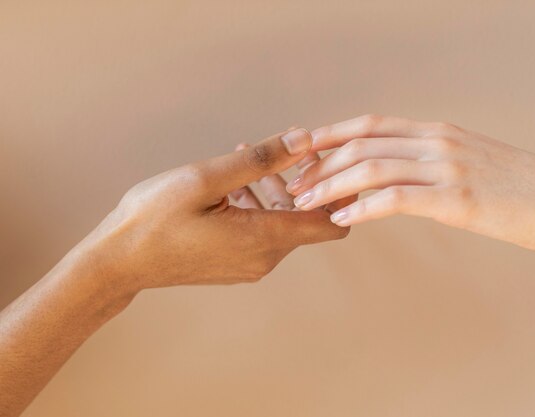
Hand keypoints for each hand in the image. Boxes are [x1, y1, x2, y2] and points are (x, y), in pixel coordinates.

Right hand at [78, 127, 348, 295]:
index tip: (327, 163)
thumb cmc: (155, 218)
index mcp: (265, 238)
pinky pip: (262, 233)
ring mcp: (251, 265)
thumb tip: (304, 140)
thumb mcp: (207, 178)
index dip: (338, 190)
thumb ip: (261, 160)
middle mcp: (265, 258)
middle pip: (306, 219)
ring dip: (273, 190)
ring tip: (247, 158)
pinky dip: (257, 206)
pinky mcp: (236, 265)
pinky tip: (232, 184)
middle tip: (282, 150)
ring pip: (282, 223)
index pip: (330, 221)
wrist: (118, 261)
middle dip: (301, 182)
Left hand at [287, 115, 534, 256]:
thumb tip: (397, 173)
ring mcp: (444, 167)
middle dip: (319, 163)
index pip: (369, 123)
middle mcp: (436, 141)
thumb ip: (432, 160)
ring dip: (329, 185)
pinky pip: (393, 198)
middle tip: (293, 184)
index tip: (302, 150)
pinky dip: (360, 208)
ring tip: (304, 203)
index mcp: (437, 131)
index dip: (330, 134)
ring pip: (369, 166)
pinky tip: (340, 220)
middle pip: (360, 142)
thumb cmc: (517, 189)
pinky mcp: (453, 198)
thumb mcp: (470, 161)